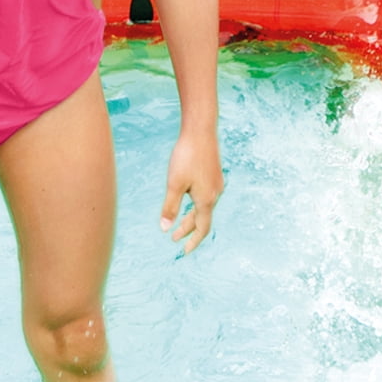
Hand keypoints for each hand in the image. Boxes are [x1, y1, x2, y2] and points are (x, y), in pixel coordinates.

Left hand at [161, 128, 222, 250]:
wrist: (201, 130)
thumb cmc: (186, 156)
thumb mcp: (174, 184)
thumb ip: (170, 207)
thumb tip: (165, 229)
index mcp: (206, 200)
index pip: (202, 228)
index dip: (193, 241)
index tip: (184, 251)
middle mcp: (215, 194)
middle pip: (202, 218)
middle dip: (188, 229)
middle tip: (174, 238)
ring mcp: (216, 183)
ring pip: (204, 207)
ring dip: (191, 217)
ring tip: (178, 222)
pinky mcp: (214, 174)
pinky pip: (206, 196)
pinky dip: (196, 204)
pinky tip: (188, 198)